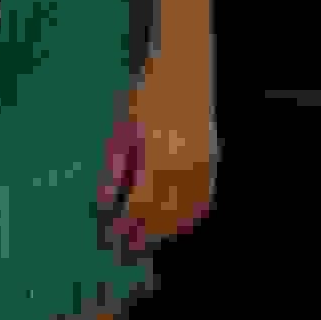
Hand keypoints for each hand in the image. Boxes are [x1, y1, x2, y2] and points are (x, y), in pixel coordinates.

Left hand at [97, 57, 217, 258]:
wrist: (183, 73)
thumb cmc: (145, 98)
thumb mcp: (122, 130)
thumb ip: (115, 168)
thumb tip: (107, 199)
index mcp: (158, 161)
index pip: (142, 208)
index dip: (128, 226)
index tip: (115, 237)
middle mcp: (184, 170)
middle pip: (165, 217)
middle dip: (146, 234)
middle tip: (128, 246)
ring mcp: (203, 167)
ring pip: (187, 212)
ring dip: (168, 229)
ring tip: (149, 238)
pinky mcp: (212, 162)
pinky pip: (204, 199)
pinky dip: (191, 214)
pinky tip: (177, 222)